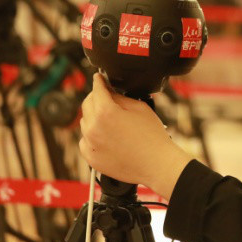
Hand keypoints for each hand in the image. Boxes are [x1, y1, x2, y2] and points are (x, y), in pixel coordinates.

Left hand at [79, 73, 192, 198]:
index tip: (98, 77)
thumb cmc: (152, 136)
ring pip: (85, 123)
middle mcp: (93, 128)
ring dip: (94, 117)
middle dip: (95, 97)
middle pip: (87, 105)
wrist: (156, 163)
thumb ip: (120, 98)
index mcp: (105, 112)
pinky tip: (107, 137)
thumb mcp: (139, 107)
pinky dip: (92, 136)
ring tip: (110, 120)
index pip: (97, 90)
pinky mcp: (91, 158)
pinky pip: (85, 141)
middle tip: (105, 96)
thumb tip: (109, 93)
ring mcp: (90, 144)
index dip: (98, 80)